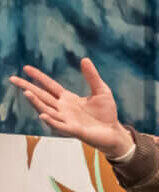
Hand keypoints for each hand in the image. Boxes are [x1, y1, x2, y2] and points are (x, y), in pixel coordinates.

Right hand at [7, 59, 130, 156]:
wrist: (114, 132)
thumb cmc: (106, 113)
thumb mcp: (101, 91)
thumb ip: (92, 77)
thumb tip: (85, 59)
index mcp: (67, 99)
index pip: (49, 86)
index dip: (38, 77)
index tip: (26, 68)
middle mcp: (63, 108)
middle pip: (42, 96)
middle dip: (28, 87)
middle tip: (13, 78)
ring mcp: (66, 119)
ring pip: (47, 110)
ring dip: (37, 102)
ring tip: (27, 92)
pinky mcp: (74, 130)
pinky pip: (60, 126)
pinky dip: (51, 121)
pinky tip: (44, 114)